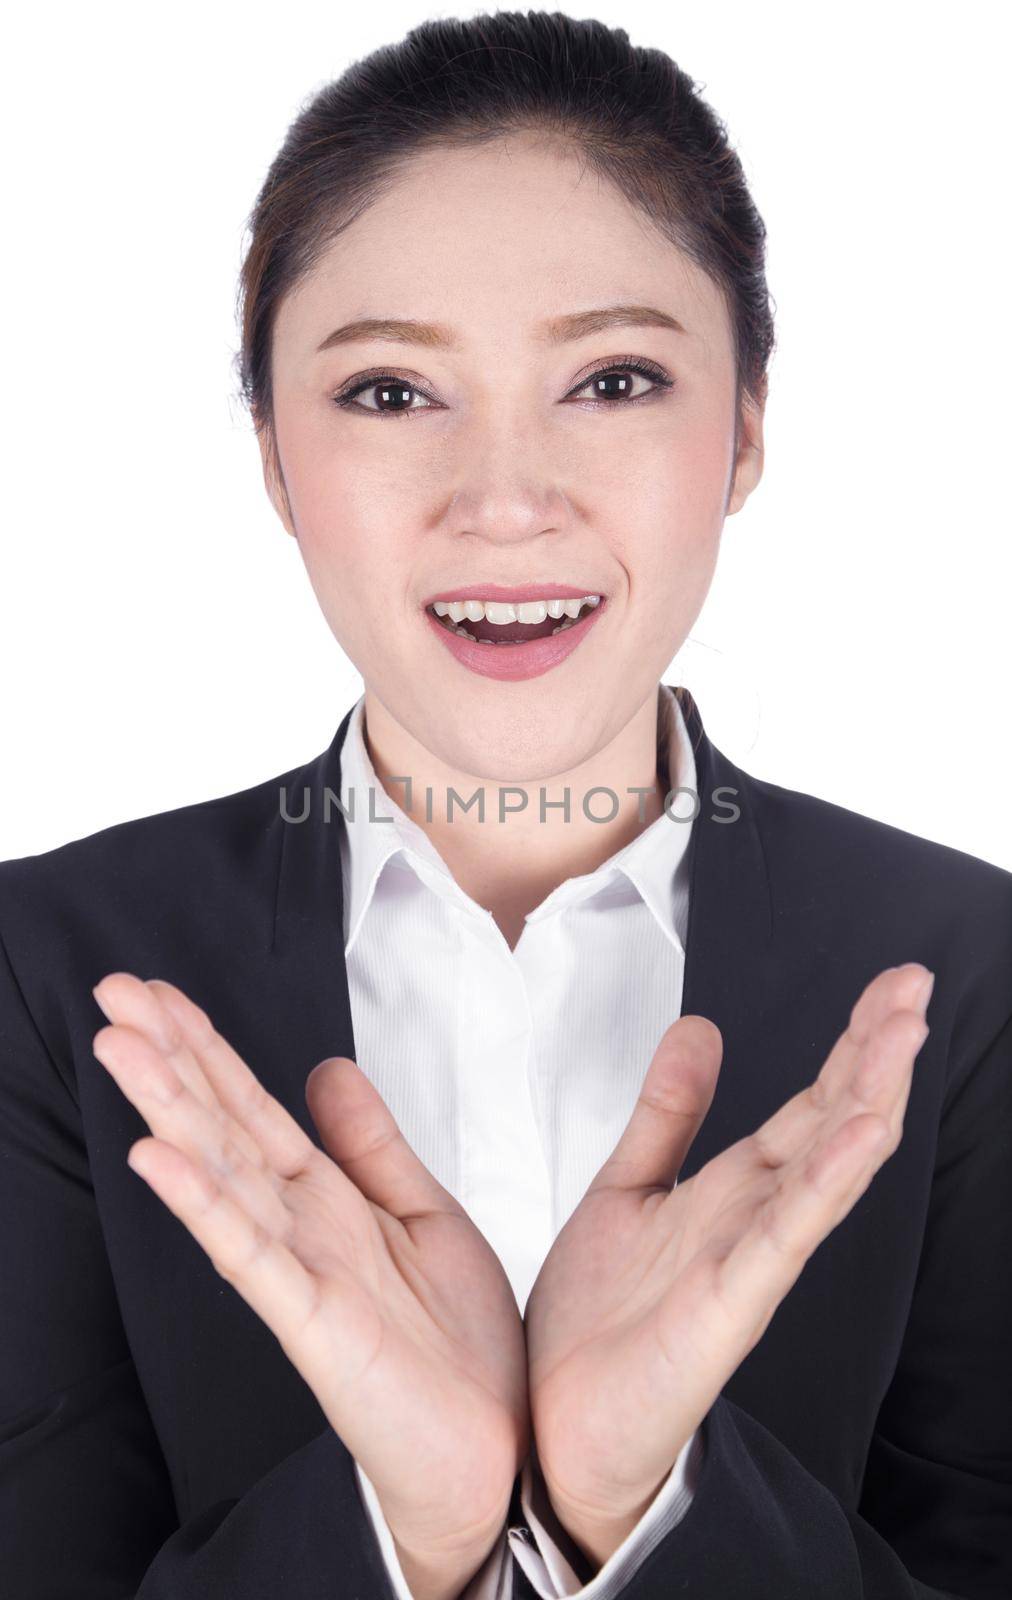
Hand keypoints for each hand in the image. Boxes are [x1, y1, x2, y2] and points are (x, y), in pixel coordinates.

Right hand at [91, 972, 527, 1578]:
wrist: (496, 1447)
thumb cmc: (460, 1342)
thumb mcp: (424, 1213)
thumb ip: (372, 1144)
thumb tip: (325, 1068)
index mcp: (328, 1197)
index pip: (253, 1107)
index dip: (209, 1048)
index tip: (161, 993)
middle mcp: (301, 1226)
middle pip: (223, 1126)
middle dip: (169, 1057)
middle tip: (113, 990)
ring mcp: (297, 1272)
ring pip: (222, 1174)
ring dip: (170, 1108)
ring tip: (120, 1047)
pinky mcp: (310, 1324)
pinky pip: (249, 1255)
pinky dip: (204, 1204)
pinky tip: (160, 1158)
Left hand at [523, 962, 932, 1566]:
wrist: (556, 1426)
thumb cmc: (600, 1320)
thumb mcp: (629, 1186)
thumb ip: (669, 1112)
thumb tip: (700, 1026)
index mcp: (733, 1189)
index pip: (808, 1102)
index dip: (850, 1043)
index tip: (893, 985)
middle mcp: (753, 1219)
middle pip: (828, 1123)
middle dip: (873, 1054)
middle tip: (915, 985)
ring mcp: (748, 1262)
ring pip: (822, 1170)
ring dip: (866, 1100)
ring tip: (903, 1036)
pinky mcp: (726, 1307)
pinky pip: (784, 1237)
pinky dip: (824, 1185)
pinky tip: (859, 1136)